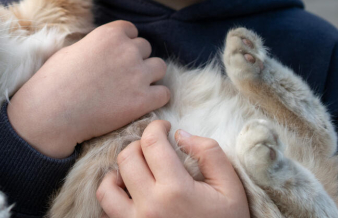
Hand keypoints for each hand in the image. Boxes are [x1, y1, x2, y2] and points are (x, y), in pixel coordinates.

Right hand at [8, 21, 169, 157]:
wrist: (51, 114)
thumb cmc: (53, 82)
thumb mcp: (71, 50)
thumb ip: (95, 45)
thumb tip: (103, 48)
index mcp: (109, 34)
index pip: (131, 30)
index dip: (124, 44)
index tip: (115, 58)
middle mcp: (127, 50)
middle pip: (145, 48)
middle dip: (136, 60)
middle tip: (121, 77)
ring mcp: (137, 74)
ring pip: (159, 67)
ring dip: (149, 77)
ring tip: (133, 90)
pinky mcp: (143, 100)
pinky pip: (164, 93)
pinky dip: (155, 98)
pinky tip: (141, 104)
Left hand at [97, 120, 249, 217]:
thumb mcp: (230, 188)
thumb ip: (209, 154)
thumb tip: (181, 134)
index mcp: (175, 190)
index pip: (151, 143)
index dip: (156, 127)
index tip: (164, 128)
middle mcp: (149, 206)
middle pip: (126, 159)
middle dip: (139, 144)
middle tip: (154, 147)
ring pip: (107, 187)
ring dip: (119, 172)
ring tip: (137, 169)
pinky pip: (108, 211)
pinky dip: (113, 196)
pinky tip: (131, 191)